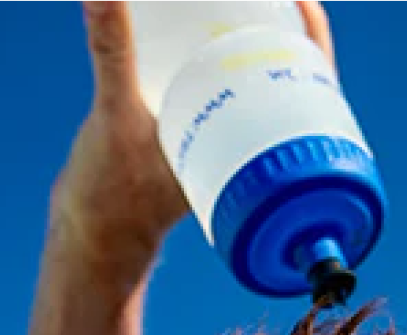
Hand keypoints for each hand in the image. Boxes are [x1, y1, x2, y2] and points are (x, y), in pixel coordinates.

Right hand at [50, 0, 336, 293]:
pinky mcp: (197, 131)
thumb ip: (111, 49)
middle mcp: (244, 144)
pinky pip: (225, 82)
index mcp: (249, 148)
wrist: (95, 240)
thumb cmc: (111, 194)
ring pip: (254, 76)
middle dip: (282, 24)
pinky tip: (216, 17)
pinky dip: (224, 49)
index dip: (311, 40)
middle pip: (283, 73)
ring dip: (254, 33)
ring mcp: (222, 136)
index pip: (302, 86)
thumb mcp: (114, 116)